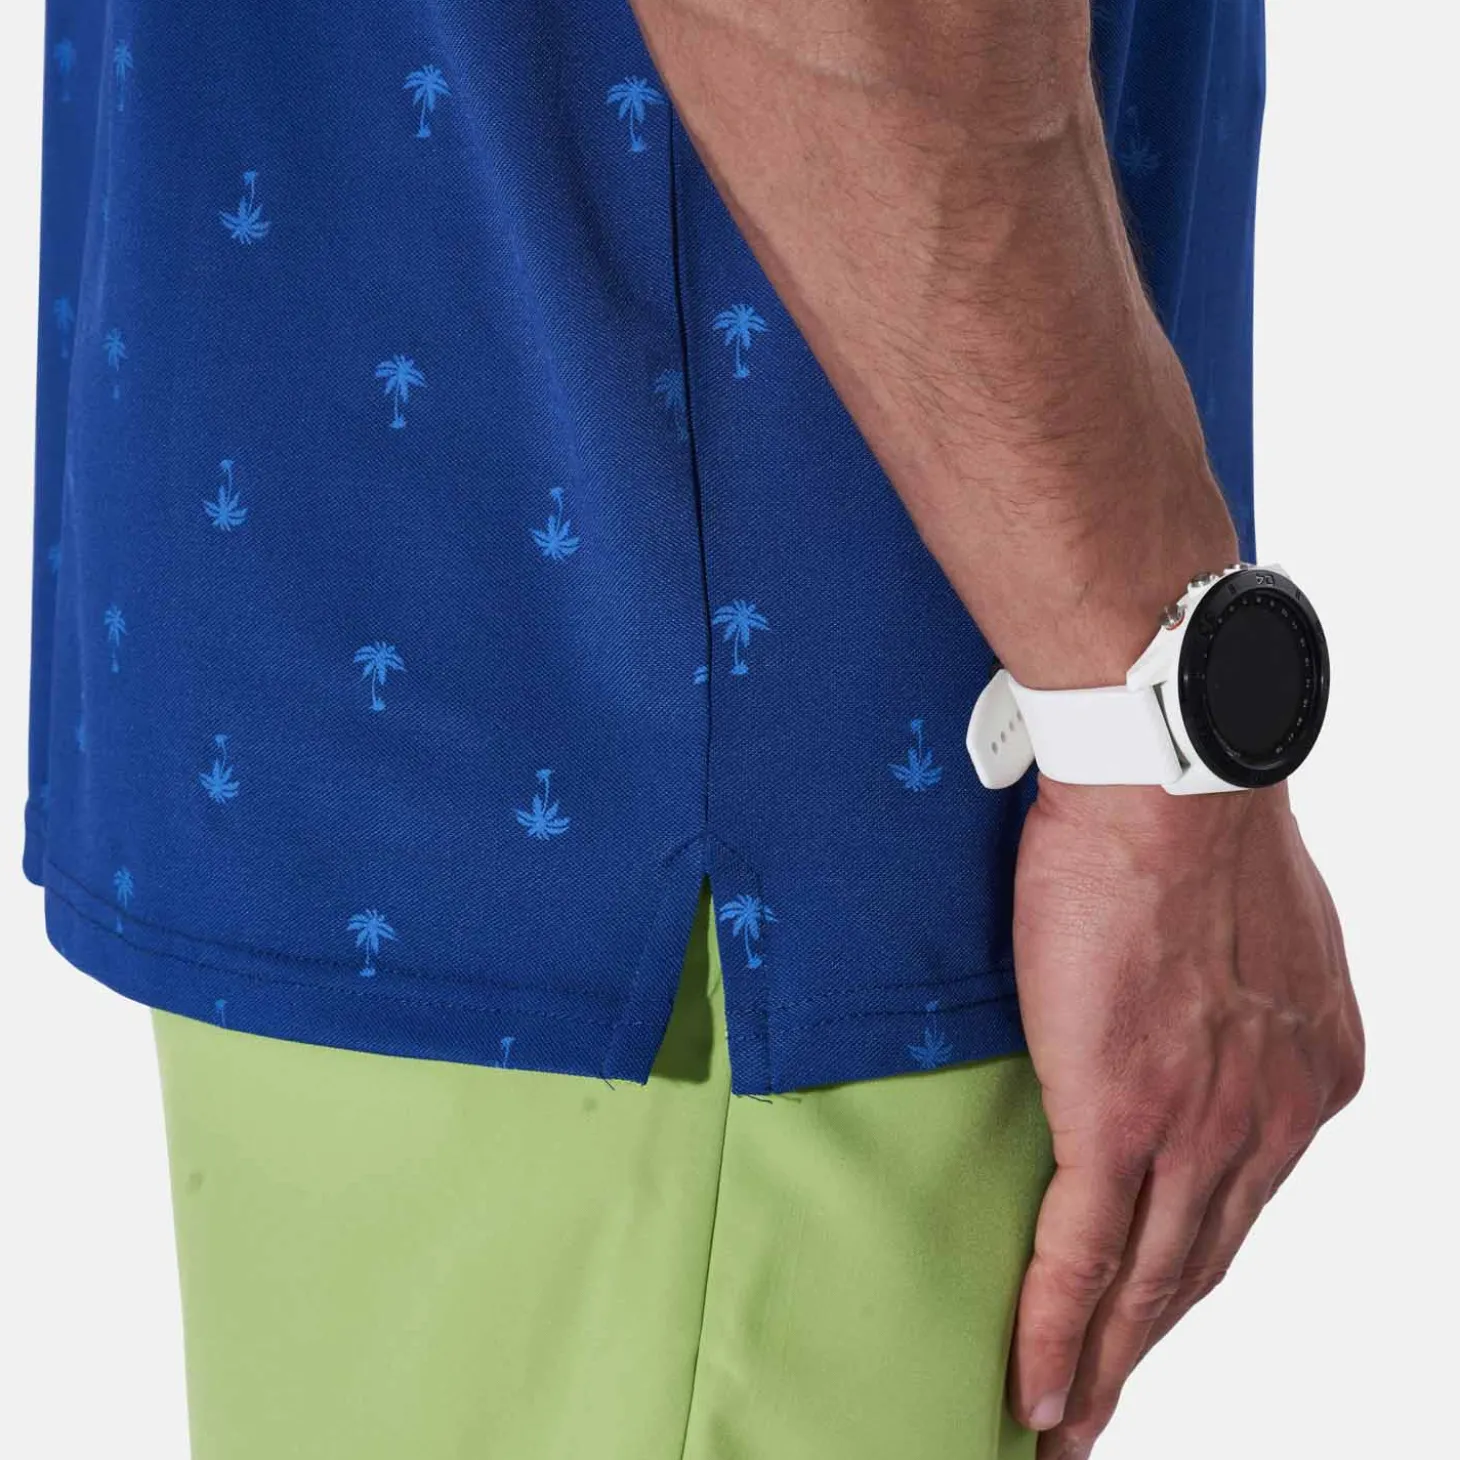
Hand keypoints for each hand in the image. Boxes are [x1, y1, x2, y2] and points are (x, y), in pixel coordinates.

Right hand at [1007, 778, 1363, 1458]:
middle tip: (1105, 1407)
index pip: (1245, 1201)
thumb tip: (1196, 1015)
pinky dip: (1058, 1333)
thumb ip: (1238, 999)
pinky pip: (1083, 1256)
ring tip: (1068, 1422)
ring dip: (1108, 1368)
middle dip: (1152, 1347)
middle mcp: (1271, 1123)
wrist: (1172, 786)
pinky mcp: (1119, 1120)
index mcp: (1308, 1076)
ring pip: (1151, 1284)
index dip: (1194, 1270)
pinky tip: (1038, 1389)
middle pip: (1200, 1266)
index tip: (1158, 1310)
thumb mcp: (1255, 930)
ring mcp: (1197, 1130)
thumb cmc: (1198, 826)